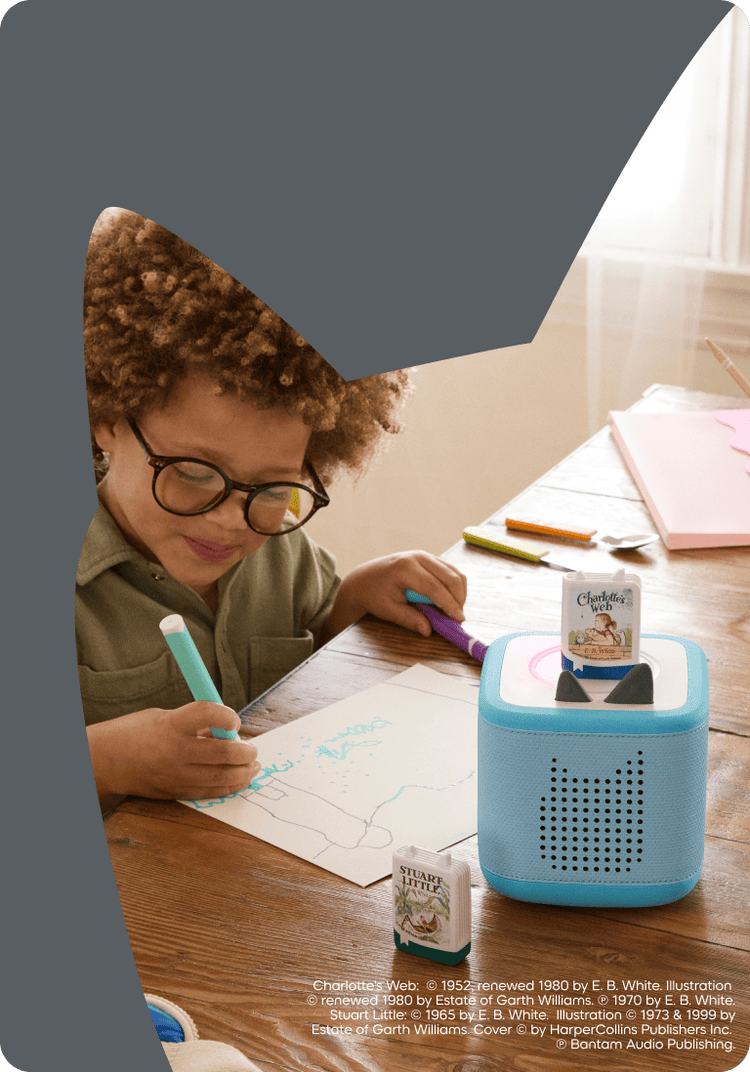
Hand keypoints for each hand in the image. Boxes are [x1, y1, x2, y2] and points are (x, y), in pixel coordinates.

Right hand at [87, 702, 261, 801]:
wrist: (104, 761)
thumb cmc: (134, 732)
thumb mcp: (163, 717)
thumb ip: (193, 723)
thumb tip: (223, 730)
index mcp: (171, 724)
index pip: (209, 714)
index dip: (228, 715)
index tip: (234, 719)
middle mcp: (175, 750)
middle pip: (223, 751)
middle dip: (245, 751)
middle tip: (253, 748)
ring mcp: (175, 774)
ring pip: (220, 776)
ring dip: (243, 772)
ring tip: (253, 766)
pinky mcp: (174, 791)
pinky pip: (208, 791)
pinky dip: (227, 786)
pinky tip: (238, 780)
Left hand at [321, 551, 466, 640]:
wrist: (364, 579)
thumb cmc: (373, 594)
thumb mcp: (387, 610)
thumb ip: (409, 619)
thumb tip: (428, 630)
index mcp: (405, 568)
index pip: (435, 587)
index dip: (450, 604)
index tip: (459, 620)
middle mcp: (418, 557)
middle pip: (450, 577)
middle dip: (459, 599)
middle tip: (457, 619)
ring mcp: (425, 555)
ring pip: (454, 572)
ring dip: (459, 593)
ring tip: (453, 611)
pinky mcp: (429, 558)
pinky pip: (450, 570)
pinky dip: (454, 586)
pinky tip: (449, 601)